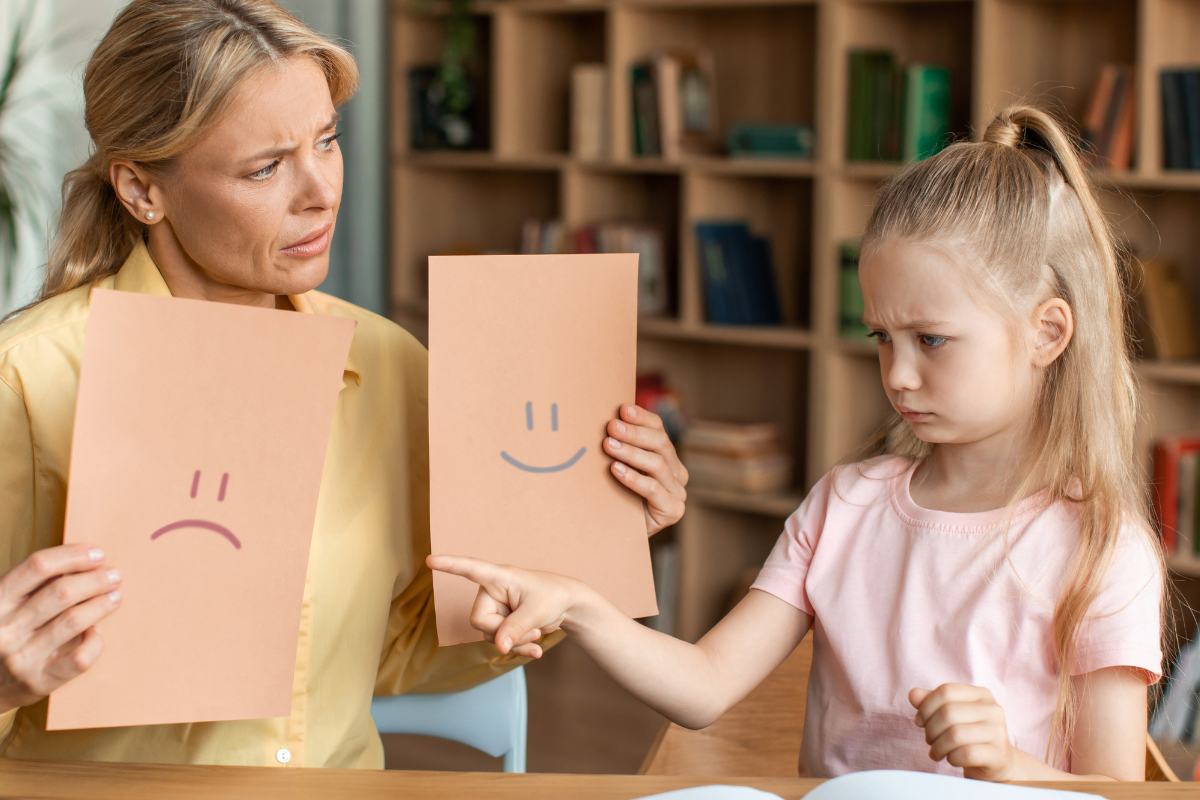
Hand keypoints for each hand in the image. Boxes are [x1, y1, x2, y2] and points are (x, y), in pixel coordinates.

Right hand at [0, 545, 122, 714]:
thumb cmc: (6, 634)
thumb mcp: (7, 605)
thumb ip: (34, 585)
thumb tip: (84, 559)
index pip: (38, 566)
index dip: (73, 556)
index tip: (98, 554)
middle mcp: (4, 629)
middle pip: (61, 592)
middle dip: (95, 579)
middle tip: (114, 575)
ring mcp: (20, 657)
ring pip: (73, 620)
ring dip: (101, 604)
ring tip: (115, 596)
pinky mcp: (38, 681)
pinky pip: (79, 658)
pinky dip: (94, 642)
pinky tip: (96, 633)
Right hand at [428, 554, 587, 658]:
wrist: (566, 606)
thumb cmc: (552, 596)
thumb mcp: (537, 611)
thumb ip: (516, 628)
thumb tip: (498, 647)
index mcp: (498, 577)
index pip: (470, 569)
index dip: (449, 565)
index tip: (430, 560)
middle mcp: (491, 592)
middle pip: (480, 621)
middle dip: (505, 632)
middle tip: (532, 629)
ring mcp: (494, 609)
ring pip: (489, 636)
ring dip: (514, 642)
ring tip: (536, 634)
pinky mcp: (500, 624)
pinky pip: (498, 643)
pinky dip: (517, 648)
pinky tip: (535, 650)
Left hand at [603, 404, 687, 534]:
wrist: (618, 535)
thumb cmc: (617, 497)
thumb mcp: (619, 467)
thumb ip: (619, 445)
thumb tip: (603, 417)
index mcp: (668, 457)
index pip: (659, 430)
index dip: (642, 418)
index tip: (622, 409)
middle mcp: (677, 472)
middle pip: (660, 444)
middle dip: (634, 433)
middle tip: (611, 427)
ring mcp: (678, 492)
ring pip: (657, 464)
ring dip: (631, 453)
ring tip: (609, 446)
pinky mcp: (673, 511)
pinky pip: (653, 490)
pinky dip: (634, 478)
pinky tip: (616, 470)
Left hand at [909, 684, 1014, 780]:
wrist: (996, 762)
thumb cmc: (968, 735)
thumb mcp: (950, 715)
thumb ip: (930, 702)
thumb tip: (913, 694)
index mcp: (981, 694)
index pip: (946, 691)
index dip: (926, 706)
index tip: (920, 721)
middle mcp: (993, 710)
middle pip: (948, 713)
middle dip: (931, 729)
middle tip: (930, 740)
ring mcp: (998, 732)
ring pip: (955, 735)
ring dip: (938, 746)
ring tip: (937, 752)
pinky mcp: (998, 755)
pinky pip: (966, 754)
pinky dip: (952, 758)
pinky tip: (952, 759)